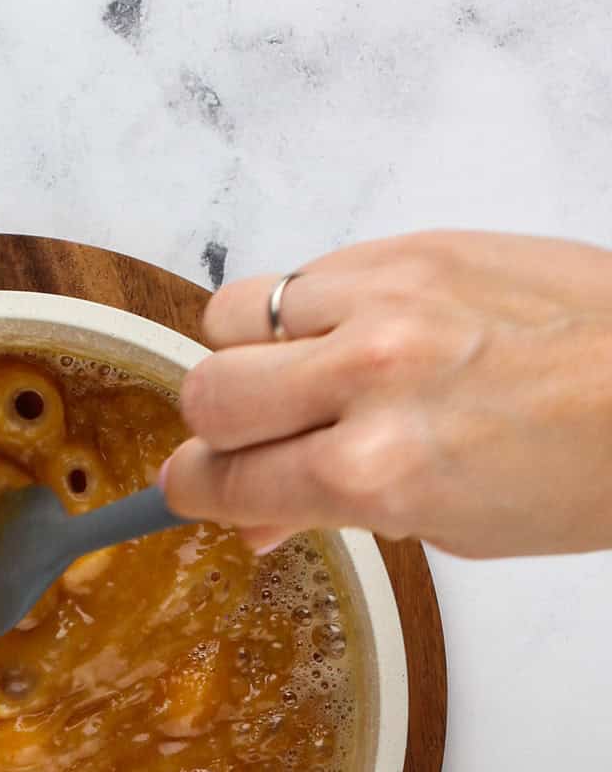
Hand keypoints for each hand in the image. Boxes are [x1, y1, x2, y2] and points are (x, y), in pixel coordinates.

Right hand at [164, 230, 611, 556]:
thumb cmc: (585, 469)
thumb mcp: (449, 525)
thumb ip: (339, 511)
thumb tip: (259, 519)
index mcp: (373, 472)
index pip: (221, 477)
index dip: (199, 489)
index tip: (201, 487)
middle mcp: (367, 379)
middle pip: (207, 393)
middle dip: (217, 427)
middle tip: (254, 439)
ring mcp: (387, 301)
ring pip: (235, 314)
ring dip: (253, 354)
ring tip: (307, 377)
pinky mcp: (413, 246)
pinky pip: (307, 273)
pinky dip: (311, 309)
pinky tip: (359, 337)